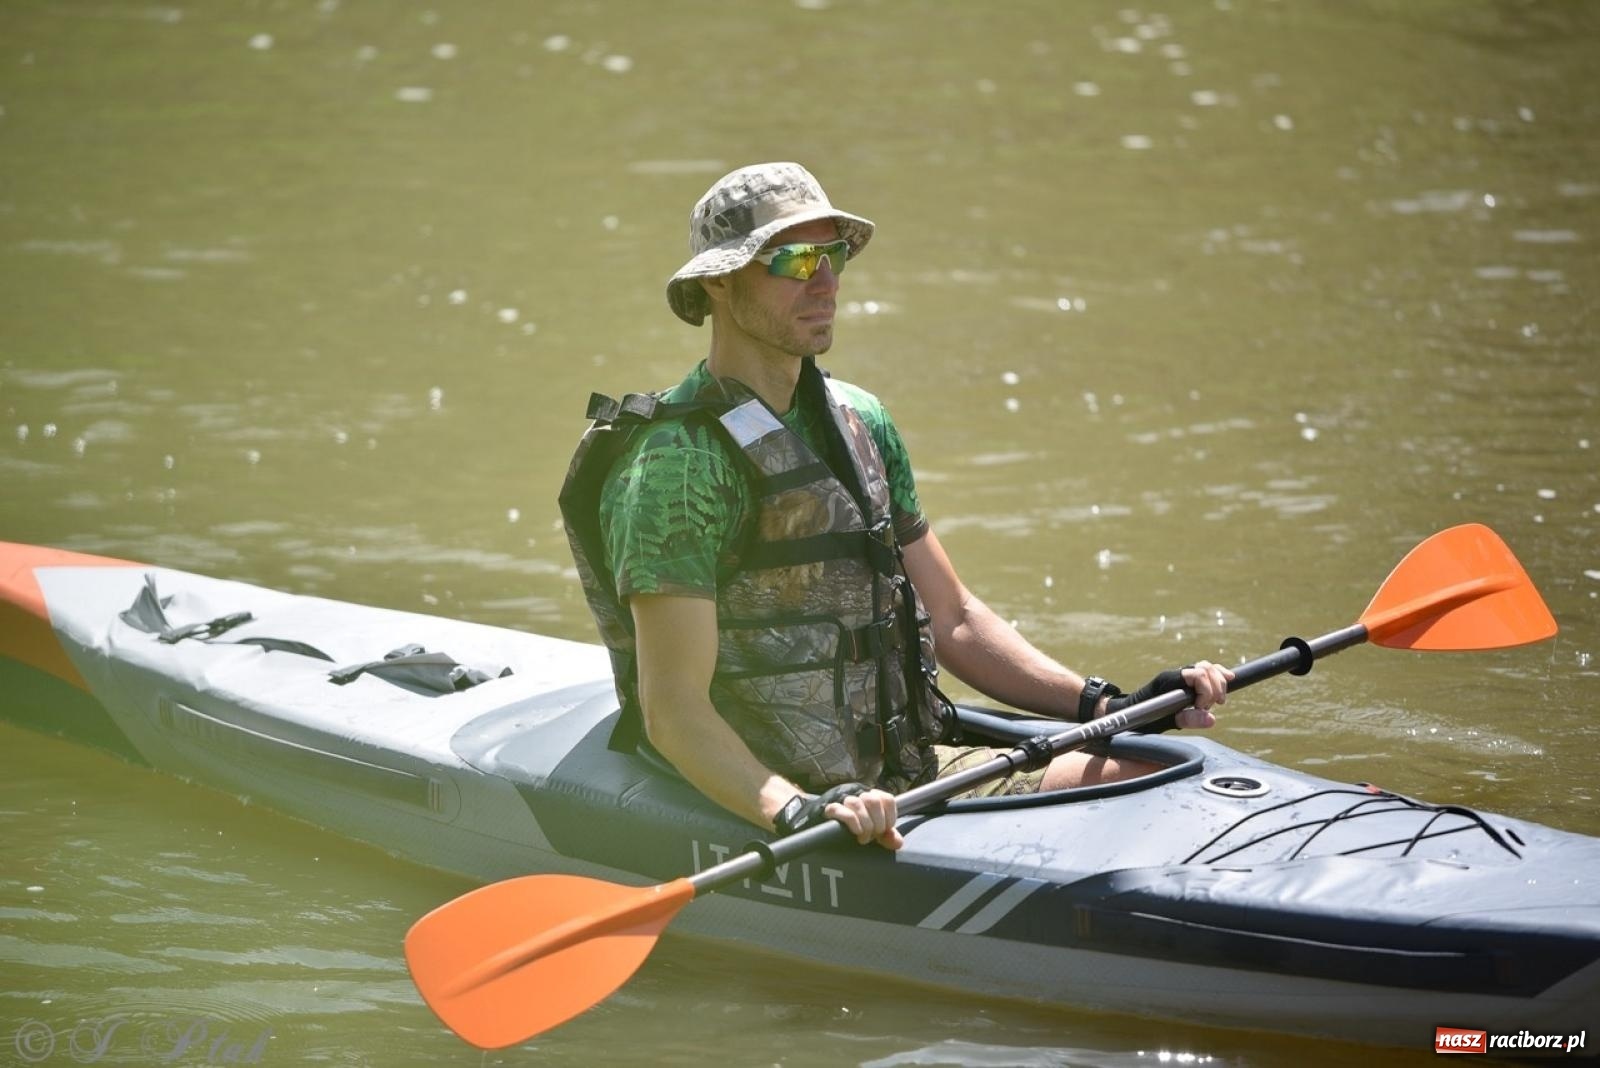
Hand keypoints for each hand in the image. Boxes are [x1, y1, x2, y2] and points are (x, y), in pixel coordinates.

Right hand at [776, 783, 903, 850]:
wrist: (812, 823)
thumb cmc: (844, 828)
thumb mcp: (868, 831)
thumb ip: (884, 835)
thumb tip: (898, 842)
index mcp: (868, 797)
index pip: (886, 798)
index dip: (890, 816)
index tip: (885, 830)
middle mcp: (856, 794)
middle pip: (873, 800)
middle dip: (877, 822)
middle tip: (872, 836)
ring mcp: (841, 799)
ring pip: (858, 803)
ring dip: (864, 824)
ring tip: (862, 837)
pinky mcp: (828, 808)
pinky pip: (842, 811)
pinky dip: (852, 823)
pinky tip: (854, 832)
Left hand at [1106, 660, 1232, 731]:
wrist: (1128, 713)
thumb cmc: (1142, 719)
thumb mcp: (1164, 722)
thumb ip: (1187, 720)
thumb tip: (1211, 719)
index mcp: (1168, 680)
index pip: (1198, 674)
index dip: (1206, 690)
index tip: (1201, 708)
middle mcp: (1175, 675)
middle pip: (1206, 668)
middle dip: (1215, 687)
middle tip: (1209, 706)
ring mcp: (1179, 676)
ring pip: (1207, 668)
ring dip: (1217, 683)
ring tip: (1216, 701)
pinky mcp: (1184, 682)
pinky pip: (1204, 672)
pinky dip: (1217, 676)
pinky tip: (1229, 679)